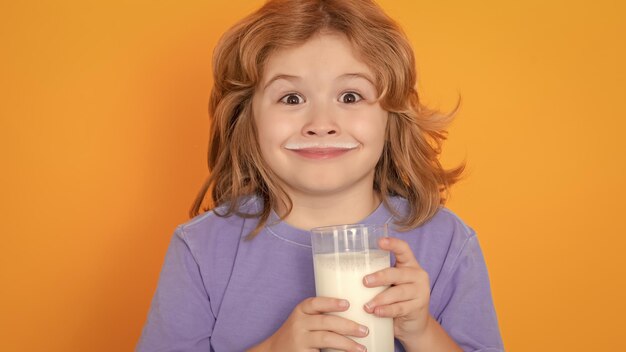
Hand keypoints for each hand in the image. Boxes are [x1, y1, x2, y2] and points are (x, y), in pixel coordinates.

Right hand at [249, 297, 368, 351]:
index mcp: (301, 311)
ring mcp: (300, 340)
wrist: (274, 351)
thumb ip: (322, 315)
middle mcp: (299, 324)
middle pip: (325, 322)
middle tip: (364, 331)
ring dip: (346, 343)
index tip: (347, 304)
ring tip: (361, 348)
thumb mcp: (304, 319)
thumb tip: (356, 314)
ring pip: (326, 339)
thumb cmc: (297, 333)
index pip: (315, 303)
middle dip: (347, 326)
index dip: (331, 302)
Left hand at [362, 237, 430, 343]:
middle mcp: (417, 275)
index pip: (404, 249)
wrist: (414, 323)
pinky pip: (400, 308)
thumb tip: (346, 273)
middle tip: (364, 282)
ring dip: (380, 299)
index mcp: (409, 264)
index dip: (393, 244)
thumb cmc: (396, 298)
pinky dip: (387, 310)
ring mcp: (420, 292)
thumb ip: (378, 276)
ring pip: (399, 293)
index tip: (379, 241)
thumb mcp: (390, 283)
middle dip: (380, 277)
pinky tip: (376, 312)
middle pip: (398, 273)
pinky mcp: (418, 307)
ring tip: (366, 306)